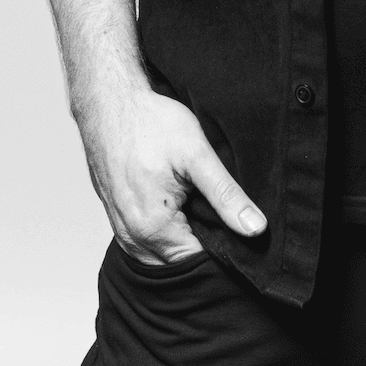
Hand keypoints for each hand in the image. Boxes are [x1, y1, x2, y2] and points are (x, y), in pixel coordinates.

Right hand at [76, 80, 266, 265]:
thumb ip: (226, 195)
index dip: (224, 249)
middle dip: (205, 245)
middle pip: (180, 261)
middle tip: (222, 213)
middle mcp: (132, 237)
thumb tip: (255, 229)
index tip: (238, 230)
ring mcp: (121, 228)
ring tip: (201, 207)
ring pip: (163, 253)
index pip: (199, 262)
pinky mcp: (117, 216)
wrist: (109, 103)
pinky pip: (148, 240)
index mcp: (153, 229)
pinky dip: (167, 230)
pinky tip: (180, 204)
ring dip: (185, 237)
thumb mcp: (197, 155)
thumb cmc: (149, 123)